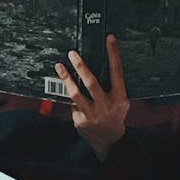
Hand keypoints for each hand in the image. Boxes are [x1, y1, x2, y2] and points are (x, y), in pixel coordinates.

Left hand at [55, 34, 128, 160]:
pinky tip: (68, 91)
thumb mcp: (120, 101)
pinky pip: (72, 104)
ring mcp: (92, 115)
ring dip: (66, 78)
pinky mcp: (80, 121)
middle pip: (91, 82)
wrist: (110, 141)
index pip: (117, 72)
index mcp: (120, 98)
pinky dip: (70, 97)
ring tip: (59, 66)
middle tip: (72, 53)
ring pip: (75, 93)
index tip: (109, 39)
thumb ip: (112, 87)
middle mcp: (106, 106)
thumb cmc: (115, 115)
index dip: (113, 54)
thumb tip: (97, 64)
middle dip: (80, 66)